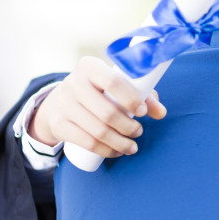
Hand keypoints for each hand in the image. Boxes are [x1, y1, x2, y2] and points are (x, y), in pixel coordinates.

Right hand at [29, 55, 165, 156]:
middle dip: (128, 126)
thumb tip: (160, 112)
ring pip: (98, 131)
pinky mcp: (58, 124)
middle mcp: (73, 83)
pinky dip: (106, 150)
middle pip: (107, 112)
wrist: (59, 102)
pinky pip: (86, 142)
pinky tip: (117, 152)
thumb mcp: (116, 86)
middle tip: (139, 131)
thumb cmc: (98, 91)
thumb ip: (143, 94)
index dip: (131, 99)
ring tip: (132, 146)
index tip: (143, 112)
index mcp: (89, 66)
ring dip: (120, 142)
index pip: (113, 81)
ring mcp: (63, 105)